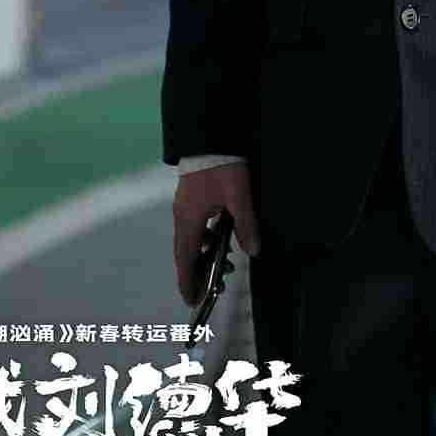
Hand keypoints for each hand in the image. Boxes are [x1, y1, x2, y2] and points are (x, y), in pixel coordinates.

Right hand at [173, 162, 260, 306]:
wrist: (209, 134)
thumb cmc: (222, 164)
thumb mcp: (239, 195)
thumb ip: (245, 224)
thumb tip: (253, 250)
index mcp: (190, 219)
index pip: (185, 259)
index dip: (188, 281)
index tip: (192, 300)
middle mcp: (182, 215)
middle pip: (184, 252)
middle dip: (195, 273)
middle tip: (209, 289)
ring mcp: (183, 206)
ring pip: (189, 240)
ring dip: (202, 256)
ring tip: (224, 264)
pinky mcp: (189, 197)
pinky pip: (193, 227)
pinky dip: (203, 239)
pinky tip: (219, 237)